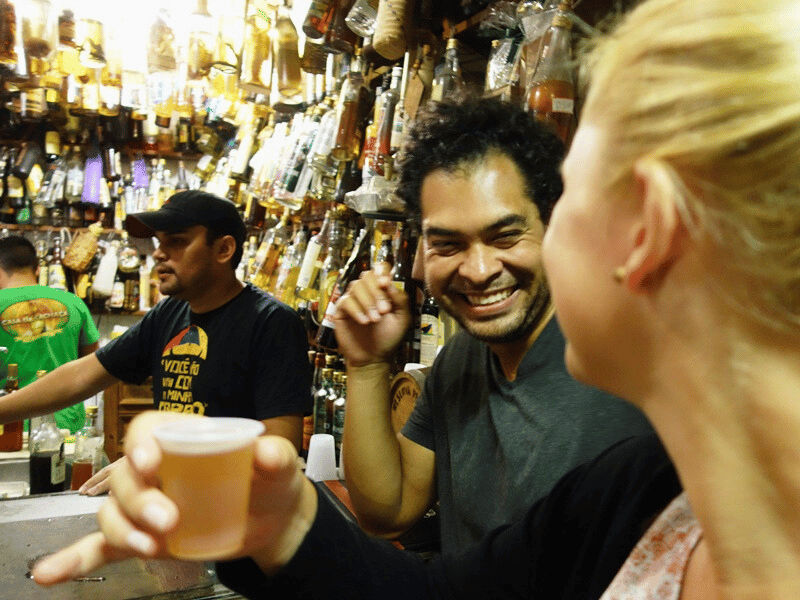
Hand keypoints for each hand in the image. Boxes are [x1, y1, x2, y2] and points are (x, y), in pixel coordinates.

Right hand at [33, 411, 318, 585]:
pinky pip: (100, 546)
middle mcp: (156, 470)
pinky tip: (48, 574)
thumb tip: (267, 453)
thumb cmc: (269, 481)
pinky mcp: (143, 538)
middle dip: (139, 499)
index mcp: (183, 440)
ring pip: (112, 511)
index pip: (148, 430)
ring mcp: (145, 506)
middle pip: (125, 476)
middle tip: (167, 520)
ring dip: (123, 529)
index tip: (149, 462)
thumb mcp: (279, 466)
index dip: (140, 443)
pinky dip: (74, 558)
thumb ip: (276, 456)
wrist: (272, 520)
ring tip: (152, 547)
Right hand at [333, 263, 410, 365]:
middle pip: (367, 275)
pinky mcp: (341, 310)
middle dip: (377, 292)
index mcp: (383, 289)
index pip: (380, 269)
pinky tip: (364, 321)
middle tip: (384, 310)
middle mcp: (367, 291)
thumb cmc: (388, 337)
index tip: (386, 283)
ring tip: (375, 319)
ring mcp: (353, 299)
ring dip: (367, 302)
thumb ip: (400, 300)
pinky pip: (346, 301)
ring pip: (356, 286)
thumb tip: (390, 284)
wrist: (374, 357)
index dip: (382, 271)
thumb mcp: (402, 319)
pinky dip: (356, 310)